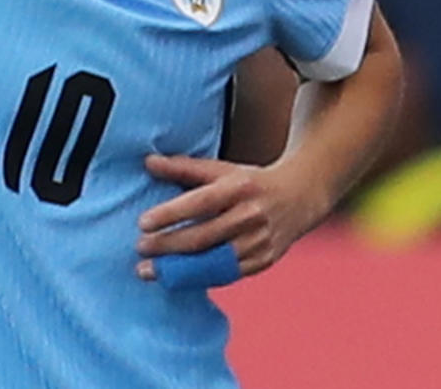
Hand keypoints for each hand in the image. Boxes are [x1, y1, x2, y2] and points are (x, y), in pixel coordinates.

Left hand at [135, 152, 328, 281]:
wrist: (299, 197)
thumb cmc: (251, 182)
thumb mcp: (221, 169)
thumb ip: (184, 167)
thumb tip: (148, 162)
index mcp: (240, 187)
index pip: (200, 202)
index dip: (170, 214)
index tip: (142, 223)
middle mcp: (251, 216)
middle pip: (203, 236)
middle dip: (168, 246)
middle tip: (141, 249)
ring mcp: (260, 242)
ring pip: (213, 262)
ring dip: (179, 269)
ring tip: (151, 270)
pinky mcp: (263, 262)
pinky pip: (226, 275)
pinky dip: (200, 278)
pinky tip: (178, 277)